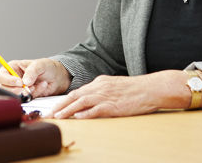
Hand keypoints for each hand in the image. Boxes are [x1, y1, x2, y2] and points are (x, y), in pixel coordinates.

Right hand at [0, 58, 69, 97]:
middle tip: (29, 88)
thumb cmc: (47, 67)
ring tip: (37, 85)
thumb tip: (25, 82)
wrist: (57, 77)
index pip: (2, 76)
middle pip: (6, 89)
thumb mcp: (40, 65)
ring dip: (27, 92)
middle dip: (18, 90)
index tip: (20, 82)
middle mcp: (13, 79)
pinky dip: (35, 94)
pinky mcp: (25, 96)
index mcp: (12, 68)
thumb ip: (32, 71)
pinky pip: (26, 99)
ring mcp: (19, 89)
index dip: (9, 80)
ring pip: (16, 95)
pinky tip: (42, 87)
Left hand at [50, 71, 190, 118]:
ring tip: (57, 117)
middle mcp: (100, 87)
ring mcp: (106, 96)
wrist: (151, 88)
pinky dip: (85, 114)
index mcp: (100, 82)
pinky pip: (95, 110)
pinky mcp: (113, 106)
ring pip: (81, 103)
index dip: (64, 100)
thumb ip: (102, 91)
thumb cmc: (136, 89)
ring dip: (67, 110)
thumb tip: (90, 100)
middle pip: (75, 96)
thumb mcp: (115, 86)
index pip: (77, 91)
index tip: (55, 107)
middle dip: (60, 105)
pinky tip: (77, 118)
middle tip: (49, 114)